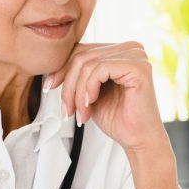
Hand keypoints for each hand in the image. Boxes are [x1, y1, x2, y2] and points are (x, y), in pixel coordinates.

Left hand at [46, 42, 179, 188]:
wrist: (138, 141)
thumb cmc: (117, 118)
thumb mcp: (88, 92)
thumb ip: (77, 74)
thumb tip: (50, 64)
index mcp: (119, 50)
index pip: (81, 49)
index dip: (61, 69)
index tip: (49, 88)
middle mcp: (130, 48)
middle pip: (82, 55)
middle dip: (68, 85)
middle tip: (67, 110)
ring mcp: (136, 55)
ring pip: (87, 63)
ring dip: (77, 92)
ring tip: (80, 113)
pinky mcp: (138, 67)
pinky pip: (99, 69)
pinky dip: (88, 88)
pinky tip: (91, 104)